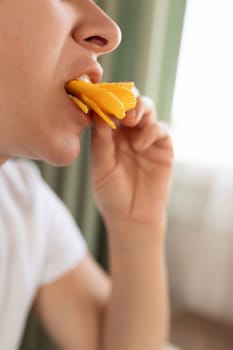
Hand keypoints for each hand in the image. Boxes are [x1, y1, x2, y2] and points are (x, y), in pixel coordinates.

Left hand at [91, 96, 173, 227]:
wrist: (133, 216)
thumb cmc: (111, 193)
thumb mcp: (102, 168)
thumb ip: (100, 142)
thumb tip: (97, 114)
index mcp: (108, 134)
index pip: (108, 108)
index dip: (105, 99)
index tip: (100, 97)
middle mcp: (127, 132)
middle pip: (129, 102)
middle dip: (125, 99)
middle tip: (120, 108)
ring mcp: (146, 137)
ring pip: (147, 109)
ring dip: (139, 109)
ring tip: (131, 120)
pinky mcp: (162, 146)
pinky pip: (160, 129)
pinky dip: (151, 131)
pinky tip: (140, 145)